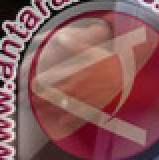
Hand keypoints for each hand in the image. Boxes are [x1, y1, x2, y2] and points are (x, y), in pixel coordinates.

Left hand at [28, 16, 157, 141]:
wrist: (127, 72)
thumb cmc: (108, 60)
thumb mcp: (90, 50)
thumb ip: (73, 45)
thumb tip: (61, 36)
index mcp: (75, 75)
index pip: (53, 82)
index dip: (40, 86)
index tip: (31, 87)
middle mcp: (80, 88)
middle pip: (56, 97)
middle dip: (42, 101)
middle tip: (32, 103)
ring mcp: (88, 99)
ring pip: (66, 108)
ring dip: (52, 111)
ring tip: (42, 113)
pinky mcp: (96, 106)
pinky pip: (81, 116)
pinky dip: (70, 120)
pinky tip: (61, 122)